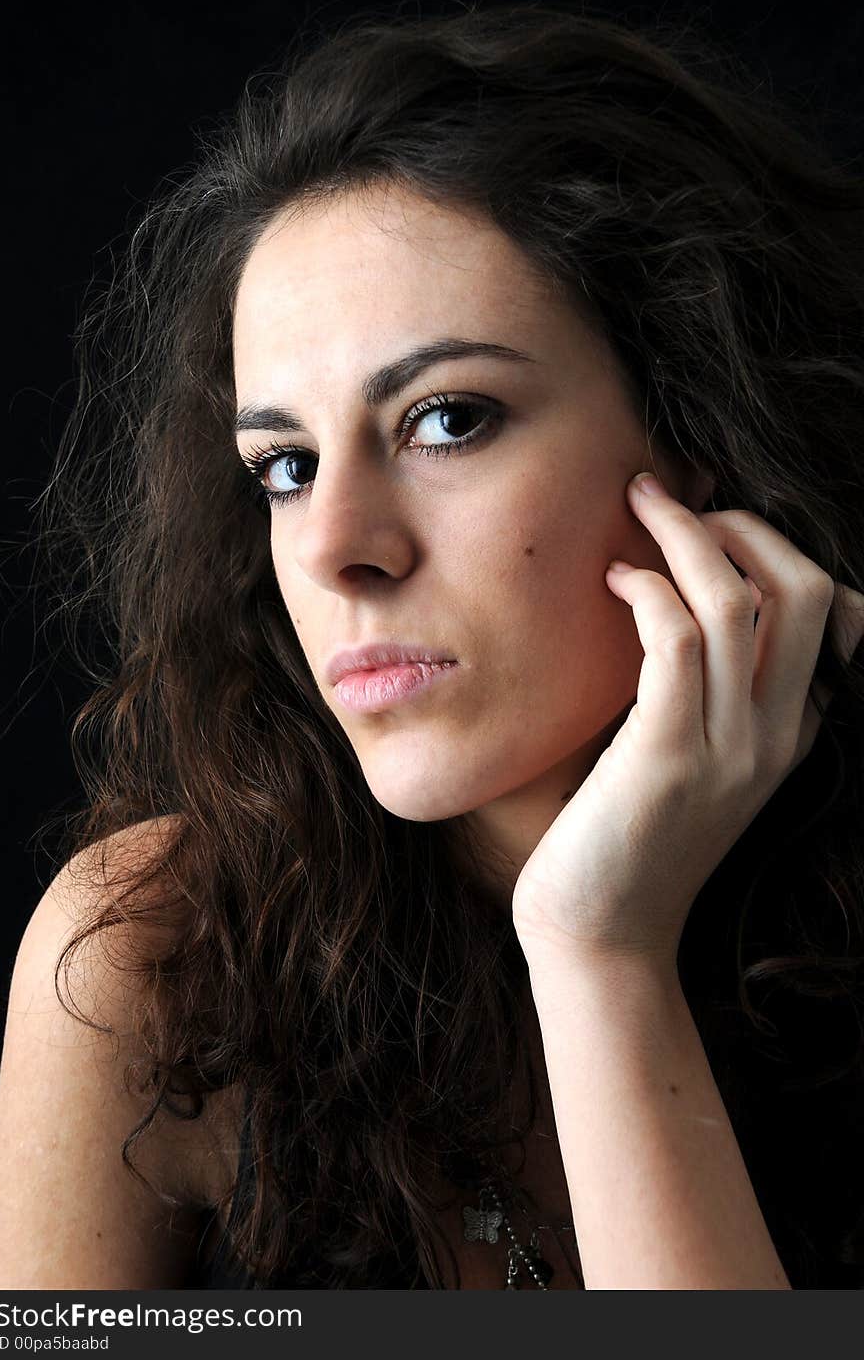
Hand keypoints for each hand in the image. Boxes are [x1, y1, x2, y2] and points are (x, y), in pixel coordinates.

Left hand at [512, 471, 863, 968]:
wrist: (601, 938)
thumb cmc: (628, 840)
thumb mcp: (691, 760)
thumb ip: (706, 694)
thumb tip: (673, 604)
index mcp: (790, 733)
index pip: (836, 616)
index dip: (782, 549)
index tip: (718, 525)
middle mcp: (775, 736)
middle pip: (806, 590)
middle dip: (745, 524)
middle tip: (677, 500)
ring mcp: (728, 748)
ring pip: (740, 601)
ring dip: (688, 534)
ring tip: (639, 507)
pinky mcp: (666, 757)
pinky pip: (678, 640)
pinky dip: (648, 588)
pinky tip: (613, 578)